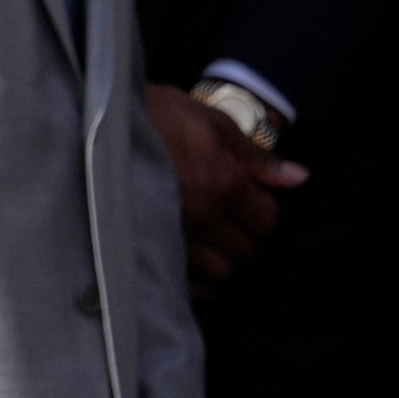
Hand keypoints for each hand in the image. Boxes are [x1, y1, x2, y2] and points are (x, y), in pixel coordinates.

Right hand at [145, 82, 307, 294]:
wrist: (98, 119)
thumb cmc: (158, 114)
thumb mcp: (212, 122)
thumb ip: (256, 156)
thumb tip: (299, 178)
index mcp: (224, 185)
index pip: (266, 223)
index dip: (263, 209)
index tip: (248, 195)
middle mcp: (203, 217)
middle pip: (245, 251)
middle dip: (244, 233)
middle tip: (228, 213)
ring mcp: (175, 235)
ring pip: (219, 271)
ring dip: (221, 255)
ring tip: (208, 234)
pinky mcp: (149, 245)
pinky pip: (186, 283)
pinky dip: (196, 277)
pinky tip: (190, 256)